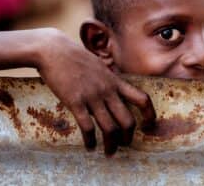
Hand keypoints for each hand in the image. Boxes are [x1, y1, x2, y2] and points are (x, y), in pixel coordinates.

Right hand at [34, 29, 155, 155]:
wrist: (54, 51)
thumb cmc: (75, 57)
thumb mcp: (99, 65)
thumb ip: (108, 78)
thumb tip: (114, 88)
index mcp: (115, 81)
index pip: (141, 98)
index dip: (149, 114)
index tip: (148, 125)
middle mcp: (107, 90)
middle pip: (127, 119)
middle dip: (128, 137)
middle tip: (125, 145)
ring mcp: (92, 96)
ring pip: (109, 127)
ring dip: (111, 144)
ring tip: (109, 152)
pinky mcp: (75, 101)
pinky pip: (87, 126)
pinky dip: (90, 141)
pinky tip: (90, 146)